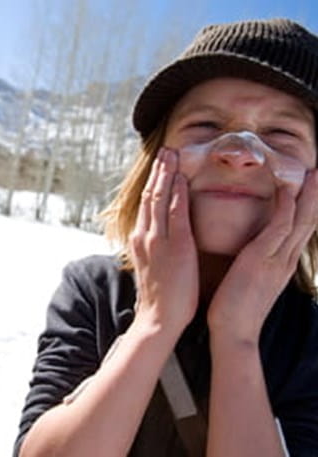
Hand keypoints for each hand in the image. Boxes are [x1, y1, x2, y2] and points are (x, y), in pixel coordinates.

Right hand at [129, 147, 198, 336]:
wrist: (158, 318)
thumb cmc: (159, 295)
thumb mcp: (151, 266)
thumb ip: (154, 247)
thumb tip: (159, 236)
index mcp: (140, 239)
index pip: (146, 204)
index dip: (152, 182)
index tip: (160, 165)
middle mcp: (144, 235)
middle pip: (150, 195)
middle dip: (158, 171)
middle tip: (165, 150)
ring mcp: (158, 240)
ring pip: (159, 199)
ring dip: (166, 174)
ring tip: (172, 154)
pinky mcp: (176, 246)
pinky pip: (175, 213)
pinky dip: (177, 193)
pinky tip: (181, 177)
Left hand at [207, 170, 317, 344]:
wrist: (234, 331)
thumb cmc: (237, 308)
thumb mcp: (253, 281)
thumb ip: (258, 264)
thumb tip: (255, 252)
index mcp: (282, 263)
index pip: (299, 230)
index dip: (307, 208)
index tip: (311, 189)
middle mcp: (284, 260)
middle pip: (307, 222)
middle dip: (315, 197)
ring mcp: (276, 260)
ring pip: (299, 222)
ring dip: (308, 196)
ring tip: (315, 174)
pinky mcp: (260, 260)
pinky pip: (278, 229)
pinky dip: (286, 209)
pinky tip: (288, 191)